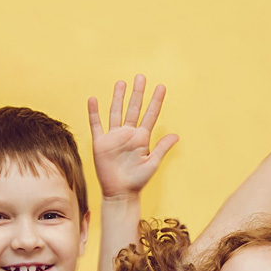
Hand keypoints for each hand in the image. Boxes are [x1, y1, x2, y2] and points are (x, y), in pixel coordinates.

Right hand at [88, 74, 178, 199]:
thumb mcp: (152, 164)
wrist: (120, 193)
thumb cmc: (137, 181)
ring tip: (121, 83)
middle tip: (141, 77)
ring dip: (118, 98)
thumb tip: (176, 136)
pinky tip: (94, 100)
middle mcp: (128, 134)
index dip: (156, 101)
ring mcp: (114, 138)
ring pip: (116, 112)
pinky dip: (94, 113)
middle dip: (137, 93)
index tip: (161, 87)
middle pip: (133, 109)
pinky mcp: (101, 143)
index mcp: (141, 138)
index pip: (150, 115)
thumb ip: (161, 148)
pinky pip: (97, 125)